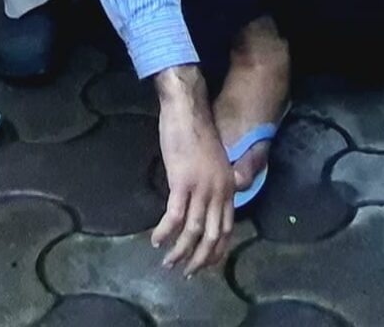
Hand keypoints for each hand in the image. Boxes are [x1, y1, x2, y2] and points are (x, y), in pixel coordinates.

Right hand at [151, 70, 233, 277]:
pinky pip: (174, 215)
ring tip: (168, 263)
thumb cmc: (197, 133)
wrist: (188, 110)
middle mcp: (219, 190)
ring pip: (194, 230)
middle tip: (186, 273)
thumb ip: (211, 186)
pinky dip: (165, 232)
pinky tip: (155, 240)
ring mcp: (201, 187)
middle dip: (200, 259)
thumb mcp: (212, 164)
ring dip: (180, 251)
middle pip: (213, 235)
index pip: (227, 228)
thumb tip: (200, 207)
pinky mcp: (182, 181)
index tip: (205, 265)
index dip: (217, 250)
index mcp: (228, 186)